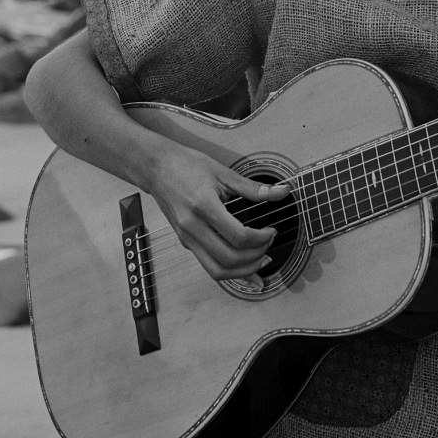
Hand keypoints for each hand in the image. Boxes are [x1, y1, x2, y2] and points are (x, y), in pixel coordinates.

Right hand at [144, 143, 288, 281]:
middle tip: (268, 244)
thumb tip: (281, 192)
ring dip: (243, 272)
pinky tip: (244, 270)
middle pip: (229, 259)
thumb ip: (253, 188)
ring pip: (217, 271)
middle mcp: (192, 227)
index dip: (261, 238)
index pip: (238, 236)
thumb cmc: (186, 165)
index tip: (271, 231)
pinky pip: (208, 265)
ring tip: (259, 261)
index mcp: (204, 206)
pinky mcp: (185, 242)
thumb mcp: (222, 172)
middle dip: (255, 257)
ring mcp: (186, 237)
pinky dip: (229, 272)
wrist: (156, 167)